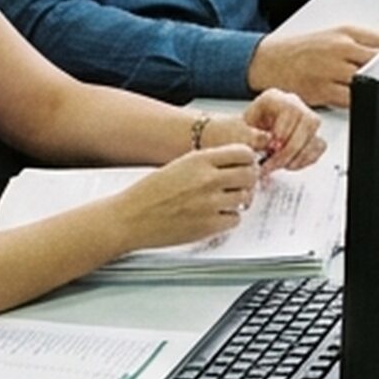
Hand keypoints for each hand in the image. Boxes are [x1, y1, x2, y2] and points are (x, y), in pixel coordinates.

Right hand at [115, 146, 260, 250]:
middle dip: (247, 180)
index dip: (247, 159)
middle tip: (239, 185)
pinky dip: (228, 218)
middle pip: (250, 175)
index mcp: (199, 160)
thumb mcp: (179, 165)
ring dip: (237, 200)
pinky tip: (215, 216)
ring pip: (245, 198)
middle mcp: (208, 179)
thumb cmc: (148, 193)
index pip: (243, 153)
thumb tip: (235, 164)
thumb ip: (207, 164)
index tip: (245, 165)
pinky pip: (235, 219)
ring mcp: (210, 203)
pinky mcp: (208, 226)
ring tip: (222, 201)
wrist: (129, 218)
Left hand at [203, 91, 325, 171]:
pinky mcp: (311, 135)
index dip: (284, 129)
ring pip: (315, 137)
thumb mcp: (238, 133)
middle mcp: (293, 105)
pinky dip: (305, 159)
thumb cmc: (238, 135)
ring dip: (298, 156)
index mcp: (274, 99)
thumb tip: (268, 139)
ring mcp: (304, 120)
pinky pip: (318, 147)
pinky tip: (289, 164)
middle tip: (275, 163)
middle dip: (291, 148)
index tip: (273, 147)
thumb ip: (252, 136)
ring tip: (280, 165)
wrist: (239, 141)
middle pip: (308, 123)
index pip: (290, 108)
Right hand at [249, 22, 378, 108]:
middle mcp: (340, 48)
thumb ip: (364, 42)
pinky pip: (351, 100)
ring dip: (377, 88)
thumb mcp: (335, 35)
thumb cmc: (304, 50)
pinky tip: (362, 101)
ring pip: (367, 81)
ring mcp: (330, 70)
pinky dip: (360, 102)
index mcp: (347, 33)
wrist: (270, 60)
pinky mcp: (321, 90)